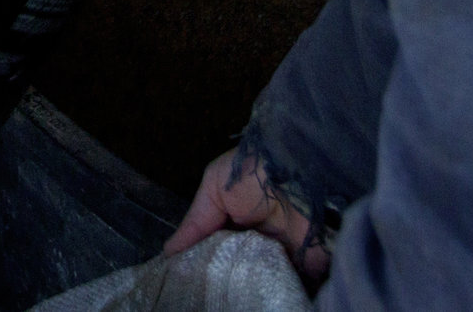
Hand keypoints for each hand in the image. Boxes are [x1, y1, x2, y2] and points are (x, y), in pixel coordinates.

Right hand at [165, 149, 330, 288]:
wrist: (300, 175)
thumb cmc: (252, 173)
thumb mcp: (213, 188)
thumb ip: (194, 223)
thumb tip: (169, 252)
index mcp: (235, 222)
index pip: (214, 250)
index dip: (198, 264)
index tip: (181, 281)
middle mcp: (257, 240)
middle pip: (233, 268)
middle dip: (218, 280)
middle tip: (197, 298)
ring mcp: (280, 257)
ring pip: (256, 282)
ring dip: (242, 290)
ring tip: (220, 303)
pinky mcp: (303, 271)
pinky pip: (286, 288)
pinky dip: (273, 296)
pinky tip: (251, 302)